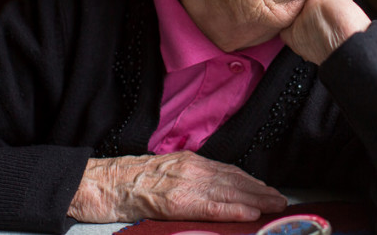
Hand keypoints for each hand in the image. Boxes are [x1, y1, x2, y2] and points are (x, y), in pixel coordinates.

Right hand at [67, 150, 286, 223]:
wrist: (97, 183)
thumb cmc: (125, 182)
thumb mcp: (163, 174)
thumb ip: (187, 181)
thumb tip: (211, 193)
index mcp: (187, 162)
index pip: (227, 171)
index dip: (250, 181)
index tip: (267, 190)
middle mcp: (189, 168)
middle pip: (233, 180)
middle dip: (259, 190)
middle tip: (279, 200)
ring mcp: (182, 183)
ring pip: (227, 191)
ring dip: (254, 199)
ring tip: (273, 206)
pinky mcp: (173, 199)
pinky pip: (209, 206)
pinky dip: (231, 210)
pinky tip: (248, 213)